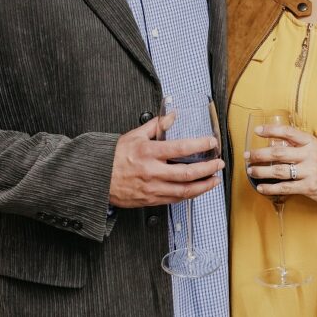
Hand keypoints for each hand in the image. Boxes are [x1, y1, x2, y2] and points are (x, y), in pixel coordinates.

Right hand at [109, 115, 224, 207]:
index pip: (180, 148)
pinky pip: (175, 199)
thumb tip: (172, 115)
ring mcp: (152, 188)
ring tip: (215, 180)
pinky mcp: (151, 200)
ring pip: (184, 190)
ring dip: (204, 186)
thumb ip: (156, 126)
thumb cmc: (115, 157)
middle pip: (187, 173)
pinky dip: (190, 194)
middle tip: (219, 164)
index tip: (212, 143)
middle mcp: (152, 172)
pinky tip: (198, 189)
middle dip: (208, 169)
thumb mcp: (134, 136)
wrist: (97, 179)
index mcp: (148, 153)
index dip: (200, 145)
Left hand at [245, 124, 316, 206]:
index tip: (257, 131)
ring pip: (279, 171)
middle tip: (247, 156)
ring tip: (251, 171)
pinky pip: (285, 188)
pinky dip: (270, 188)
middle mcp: (310, 155)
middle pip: (279, 153)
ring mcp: (310, 171)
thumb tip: (272, 142)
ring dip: (261, 171)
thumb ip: (297, 145)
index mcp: (310, 142)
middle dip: (259, 155)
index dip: (271, 130)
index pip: (288, 132)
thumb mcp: (314, 149)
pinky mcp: (309, 187)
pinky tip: (261, 187)